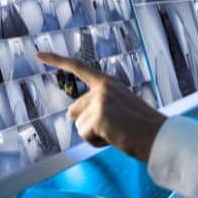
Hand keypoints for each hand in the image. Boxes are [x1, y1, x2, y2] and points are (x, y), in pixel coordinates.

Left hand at [36, 52, 166, 161]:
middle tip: (113, 128)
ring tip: (116, 133)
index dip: (56, 60)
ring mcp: (100, 100)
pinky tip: (114, 138)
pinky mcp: (99, 115)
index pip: (79, 68)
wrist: (160, 137)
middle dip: (86, 124)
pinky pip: (84, 135)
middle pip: (73, 111)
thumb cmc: (142, 128)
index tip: (38, 54)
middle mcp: (103, 87)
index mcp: (109, 83)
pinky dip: (96, 142)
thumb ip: (99, 105)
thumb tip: (75, 116)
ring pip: (78, 125)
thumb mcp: (120, 108)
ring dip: (92, 135)